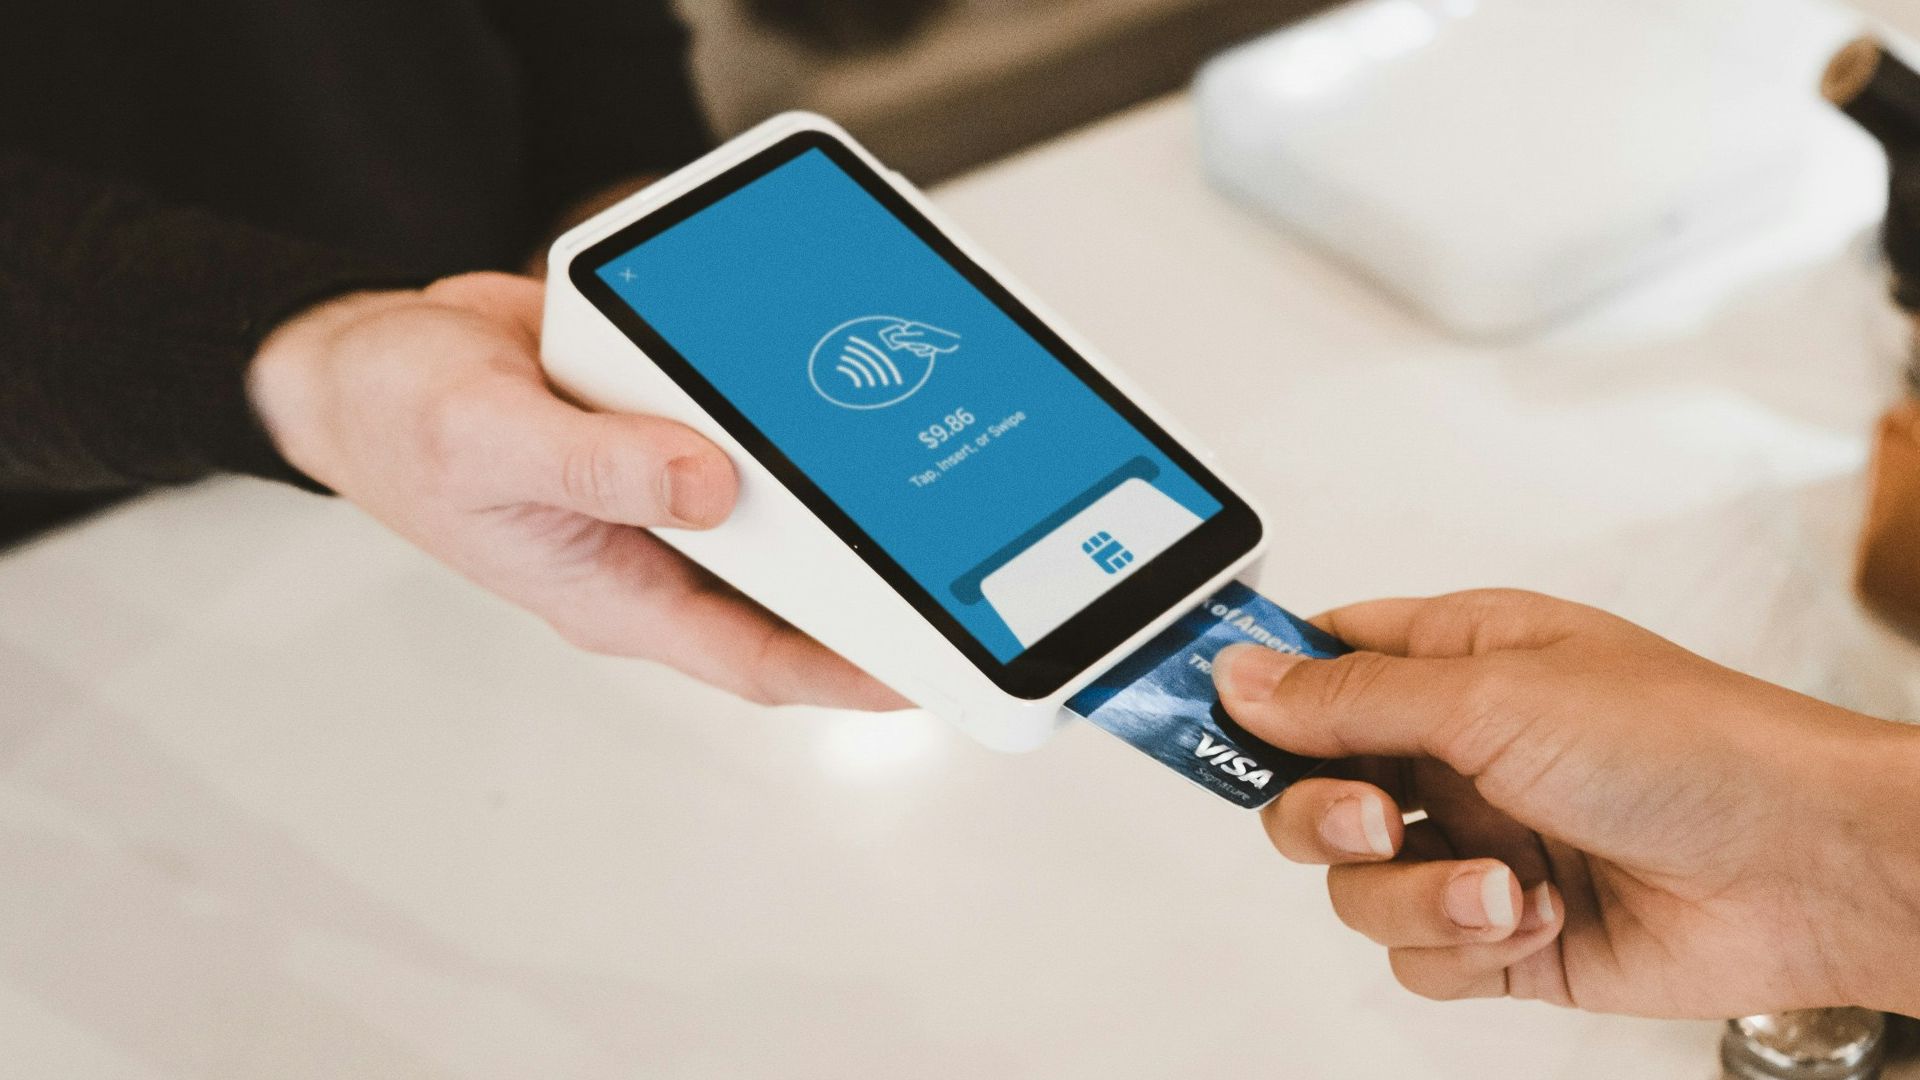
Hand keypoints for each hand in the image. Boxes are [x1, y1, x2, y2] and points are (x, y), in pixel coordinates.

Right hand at [248, 272, 905, 709]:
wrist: (366, 355)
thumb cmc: (399, 421)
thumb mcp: (485, 440)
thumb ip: (597, 463)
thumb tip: (712, 485)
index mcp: (617, 590)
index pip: (758, 657)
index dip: (848, 675)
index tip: (933, 672)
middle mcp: (657, 549)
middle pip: (794, 588)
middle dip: (880, 584)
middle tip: (971, 561)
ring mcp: (670, 488)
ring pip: (784, 507)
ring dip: (848, 492)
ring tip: (935, 469)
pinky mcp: (675, 424)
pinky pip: (753, 430)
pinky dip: (796, 413)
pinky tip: (843, 381)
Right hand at [1212, 590, 1919, 1018]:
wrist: (1803, 869)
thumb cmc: (1688, 744)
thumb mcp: (1493, 697)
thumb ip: (1348, 697)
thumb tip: (1238, 674)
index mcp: (1453, 662)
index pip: (1313, 666)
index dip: (1251, 692)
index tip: (1191, 715)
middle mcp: (1455, 752)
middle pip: (1310, 790)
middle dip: (1327, 816)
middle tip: (1375, 815)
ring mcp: (1475, 844)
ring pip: (1355, 887)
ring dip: (1418, 896)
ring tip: (1497, 884)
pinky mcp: (1502, 935)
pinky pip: (1415, 958)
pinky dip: (1463, 947)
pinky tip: (1531, 919)